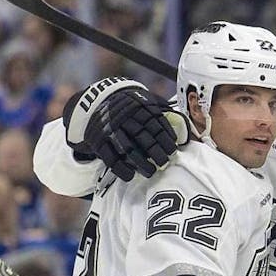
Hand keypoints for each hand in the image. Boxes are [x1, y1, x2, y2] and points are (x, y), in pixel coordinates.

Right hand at [63, 78, 190, 180]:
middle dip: (156, 151)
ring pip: (127, 148)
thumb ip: (159, 107)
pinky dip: (120, 168)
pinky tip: (130, 176)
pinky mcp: (98, 141)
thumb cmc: (127, 105)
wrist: (94, 102)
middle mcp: (123, 117)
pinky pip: (110, 157)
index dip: (165, 137)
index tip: (173, 149)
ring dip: (140, 162)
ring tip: (151, 172)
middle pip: (142, 136)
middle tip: (165, 163)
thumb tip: (181, 120)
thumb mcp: (142, 99)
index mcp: (137, 106)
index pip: (154, 122)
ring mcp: (109, 129)